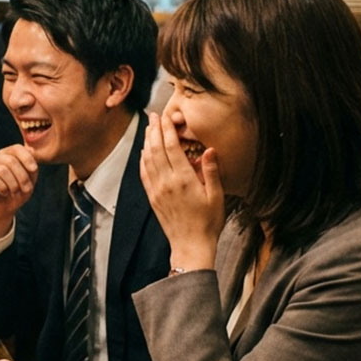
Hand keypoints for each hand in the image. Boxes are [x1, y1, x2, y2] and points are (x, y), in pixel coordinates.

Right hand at [0, 145, 38, 240]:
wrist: (3, 211)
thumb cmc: (16, 194)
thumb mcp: (29, 180)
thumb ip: (31, 166)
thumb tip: (31, 150)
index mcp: (5, 155)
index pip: (16, 148)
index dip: (26, 158)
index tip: (34, 169)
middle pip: (10, 160)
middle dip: (22, 177)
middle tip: (26, 189)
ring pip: (2, 170)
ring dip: (13, 184)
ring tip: (14, 192)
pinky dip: (2, 188)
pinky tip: (3, 193)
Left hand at [139, 112, 222, 271]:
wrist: (191, 245)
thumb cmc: (208, 222)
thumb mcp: (217, 196)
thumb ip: (212, 171)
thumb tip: (210, 150)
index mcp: (184, 179)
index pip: (171, 148)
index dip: (167, 130)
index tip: (165, 117)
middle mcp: (166, 182)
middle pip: (156, 149)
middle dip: (154, 130)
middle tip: (153, 115)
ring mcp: (157, 190)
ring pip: (148, 160)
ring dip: (147, 142)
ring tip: (148, 128)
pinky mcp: (152, 198)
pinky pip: (144, 174)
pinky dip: (143, 160)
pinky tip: (144, 152)